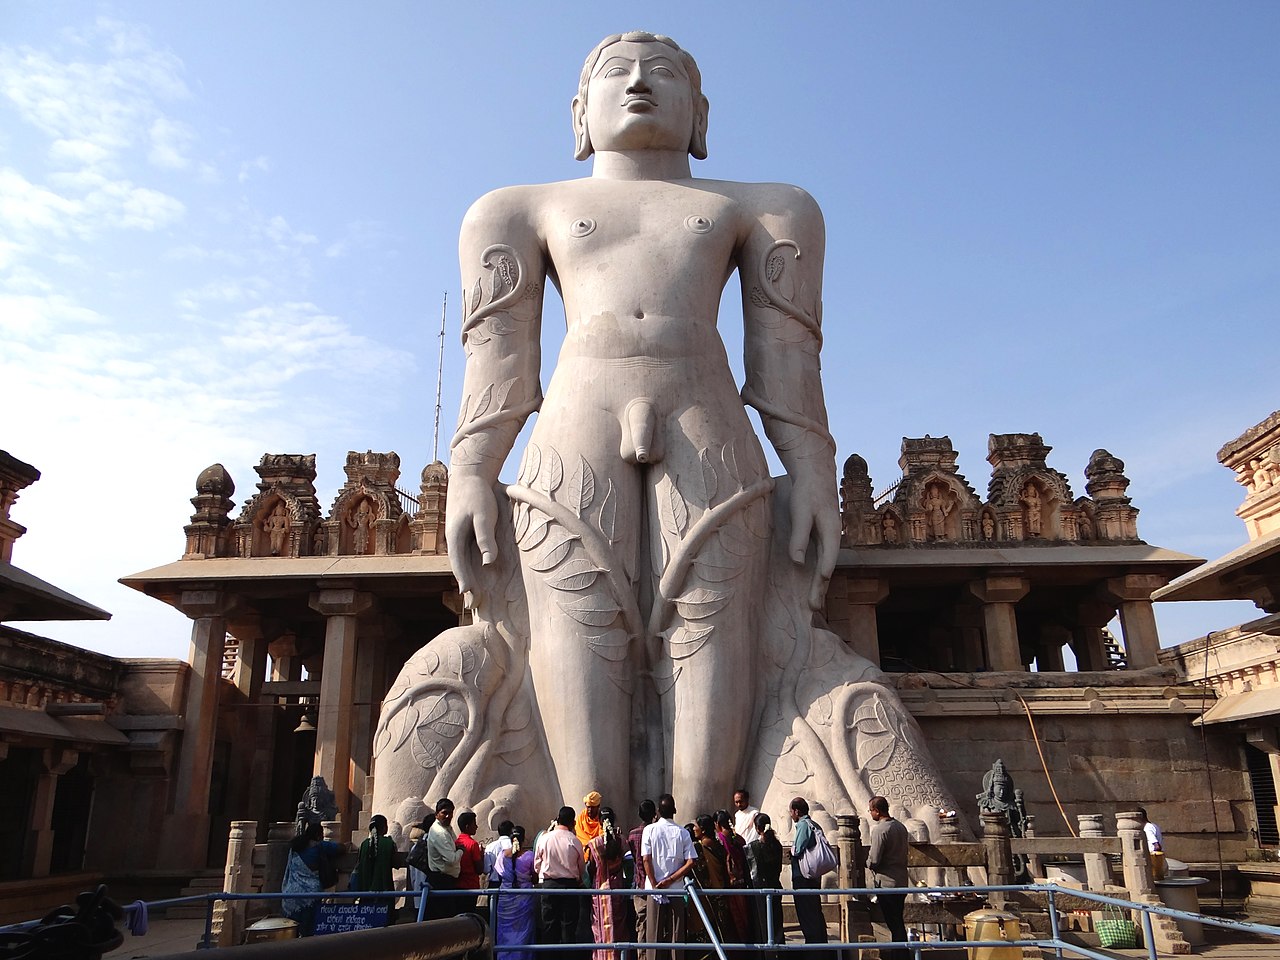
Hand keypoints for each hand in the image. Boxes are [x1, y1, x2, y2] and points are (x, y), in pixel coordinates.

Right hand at [445, 474, 499, 602]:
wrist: (469, 474)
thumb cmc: (477, 493)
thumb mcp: (483, 515)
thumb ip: (485, 538)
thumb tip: (488, 562)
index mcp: (454, 535)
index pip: (458, 563)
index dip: (464, 579)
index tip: (468, 594)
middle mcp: (453, 537)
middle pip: (458, 565)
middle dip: (465, 583)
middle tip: (473, 603)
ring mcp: (457, 534)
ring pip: (461, 559)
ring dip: (467, 576)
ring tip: (474, 593)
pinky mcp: (463, 530)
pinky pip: (466, 552)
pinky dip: (469, 564)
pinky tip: (477, 571)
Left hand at [787, 471, 839, 609]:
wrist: (816, 475)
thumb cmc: (807, 493)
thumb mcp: (801, 513)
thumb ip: (799, 537)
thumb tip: (797, 562)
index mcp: (832, 531)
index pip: (828, 558)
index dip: (823, 575)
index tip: (817, 592)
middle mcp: (834, 537)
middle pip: (827, 566)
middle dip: (820, 587)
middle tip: (813, 607)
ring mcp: (829, 538)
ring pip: (825, 564)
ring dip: (820, 583)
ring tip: (814, 602)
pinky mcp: (823, 537)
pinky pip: (821, 559)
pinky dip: (818, 573)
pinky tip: (813, 582)